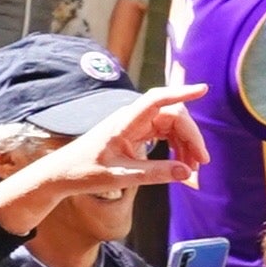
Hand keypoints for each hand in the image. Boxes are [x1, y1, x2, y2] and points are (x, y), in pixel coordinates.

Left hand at [0, 87, 206, 234]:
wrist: (62, 174)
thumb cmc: (84, 172)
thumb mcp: (120, 177)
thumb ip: (154, 174)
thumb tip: (187, 173)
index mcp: (124, 122)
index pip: (156, 99)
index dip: (180, 93)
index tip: (203, 89)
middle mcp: (131, 118)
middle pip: (173, 115)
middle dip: (191, 137)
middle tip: (201, 164)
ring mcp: (134, 124)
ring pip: (171, 125)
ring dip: (185, 144)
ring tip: (192, 171)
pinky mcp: (136, 133)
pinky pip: (164, 134)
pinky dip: (176, 148)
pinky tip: (181, 165)